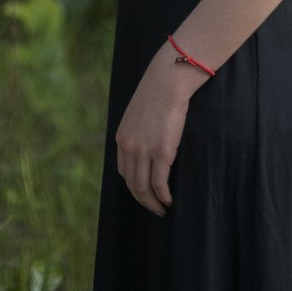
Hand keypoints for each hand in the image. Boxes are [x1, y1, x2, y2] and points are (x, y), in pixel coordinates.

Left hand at [114, 43, 206, 216]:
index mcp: (122, 139)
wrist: (167, 81)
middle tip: (155, 209)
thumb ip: (138, 132)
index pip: (124, 172)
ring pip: (145, 188)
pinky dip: (163, 196)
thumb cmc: (158, 94)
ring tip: (162, 209)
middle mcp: (129, 147)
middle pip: (133, 184)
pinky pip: (159, 182)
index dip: (135, 187)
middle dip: (143, 200)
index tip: (145, 194)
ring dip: (153, 203)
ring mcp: (144, 151)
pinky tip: (169, 201)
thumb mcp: (138, 114)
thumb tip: (147, 143)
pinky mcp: (162, 152)